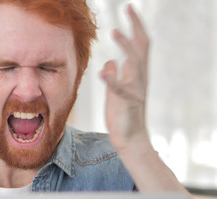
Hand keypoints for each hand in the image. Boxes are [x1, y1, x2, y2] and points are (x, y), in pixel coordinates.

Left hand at [100, 4, 149, 150]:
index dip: (135, 26)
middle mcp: (139, 77)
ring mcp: (136, 90)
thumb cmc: (122, 114)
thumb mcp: (114, 91)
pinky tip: (102, 72)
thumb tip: (110, 62)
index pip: (139, 43)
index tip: (129, 8)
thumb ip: (114, 75)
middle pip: (142, 46)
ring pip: (136, 62)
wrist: (129, 138)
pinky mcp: (129, 103)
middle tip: (129, 7)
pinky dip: (112, 80)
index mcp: (135, 73)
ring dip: (126, 46)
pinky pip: (121, 89)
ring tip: (114, 31)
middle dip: (136, 26)